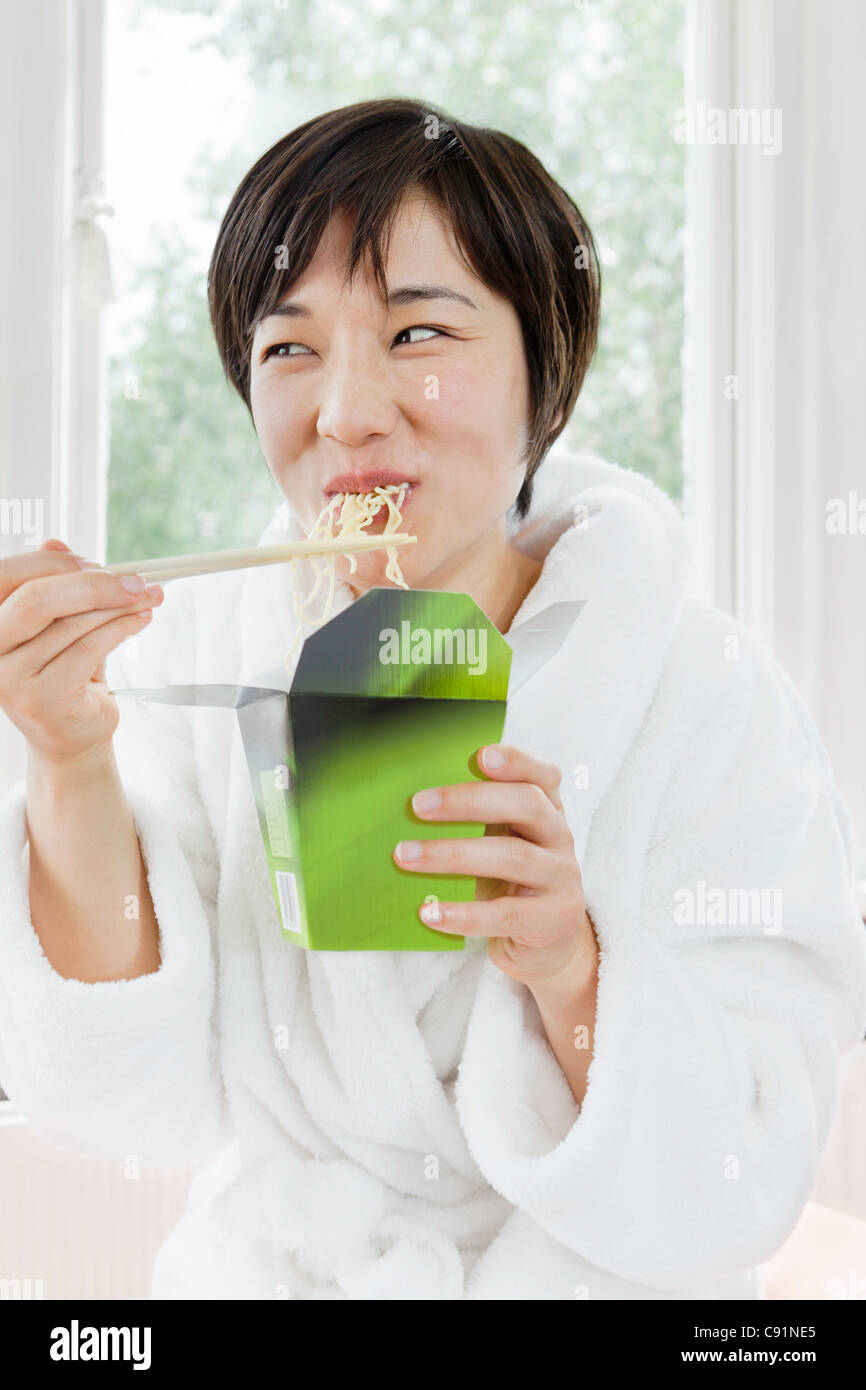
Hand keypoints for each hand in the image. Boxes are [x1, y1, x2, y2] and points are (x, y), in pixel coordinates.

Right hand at [0, 538, 163, 765]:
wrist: (72, 734)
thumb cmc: (64, 673)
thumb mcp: (57, 624)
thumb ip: (54, 586)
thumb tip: (55, 542)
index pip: (7, 575)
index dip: (52, 562)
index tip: (93, 562)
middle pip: (35, 598)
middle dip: (92, 583)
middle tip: (133, 580)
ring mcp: (10, 678)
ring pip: (71, 624)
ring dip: (119, 605)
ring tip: (147, 597)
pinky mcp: (42, 699)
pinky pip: (88, 649)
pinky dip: (121, 628)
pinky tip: (140, 620)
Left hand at [393, 742, 597, 989]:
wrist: (549, 945)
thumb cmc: (512, 884)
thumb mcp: (504, 844)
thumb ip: (478, 820)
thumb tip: (411, 807)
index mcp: (549, 811)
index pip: (544, 776)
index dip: (517, 761)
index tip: (480, 755)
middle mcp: (560, 838)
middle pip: (526, 805)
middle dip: (470, 801)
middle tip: (418, 806)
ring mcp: (560, 879)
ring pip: (511, 857)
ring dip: (453, 854)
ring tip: (405, 857)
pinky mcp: (551, 919)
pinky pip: (504, 914)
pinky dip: (464, 913)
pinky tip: (430, 913)